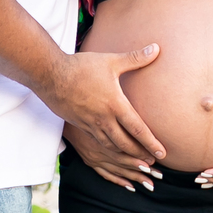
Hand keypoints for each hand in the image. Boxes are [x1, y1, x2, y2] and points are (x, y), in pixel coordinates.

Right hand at [50, 46, 166, 163]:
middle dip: (140, 155)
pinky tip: (114, 151)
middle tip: (153, 164)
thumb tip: (156, 48)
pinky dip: (110, 151)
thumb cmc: (81, 67)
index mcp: (115, 104)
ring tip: (137, 162)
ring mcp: (90, 124)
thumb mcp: (111, 61)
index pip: (138, 129)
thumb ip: (135, 58)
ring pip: (111, 147)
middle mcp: (103, 119)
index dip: (151, 143)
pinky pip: (98, 143)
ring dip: (125, 156)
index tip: (163, 153)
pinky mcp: (80, 125)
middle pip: (125, 144)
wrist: (50, 75)